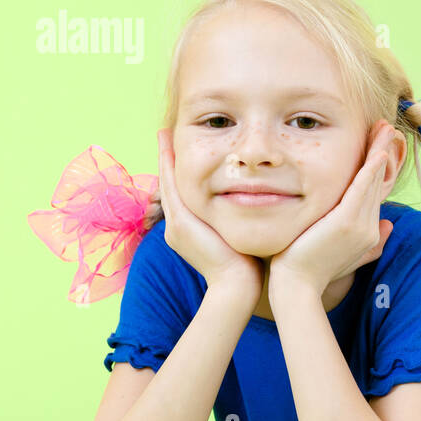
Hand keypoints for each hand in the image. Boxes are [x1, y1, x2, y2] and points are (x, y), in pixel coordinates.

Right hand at [156, 128, 264, 300]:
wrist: (237, 286)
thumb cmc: (246, 266)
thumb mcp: (239, 237)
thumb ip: (239, 221)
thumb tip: (256, 205)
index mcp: (189, 230)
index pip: (184, 194)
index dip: (181, 172)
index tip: (182, 149)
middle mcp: (177, 226)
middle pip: (171, 185)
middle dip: (169, 160)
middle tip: (166, 134)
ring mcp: (175, 224)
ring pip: (168, 183)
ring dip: (166, 157)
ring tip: (164, 134)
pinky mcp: (180, 222)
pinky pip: (171, 185)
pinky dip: (169, 164)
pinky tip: (169, 144)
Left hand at [268, 123, 396, 300]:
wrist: (297, 286)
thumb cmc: (311, 271)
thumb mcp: (344, 254)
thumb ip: (368, 242)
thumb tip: (390, 226)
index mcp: (367, 231)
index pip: (374, 192)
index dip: (378, 167)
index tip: (380, 146)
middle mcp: (369, 227)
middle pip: (377, 182)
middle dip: (382, 152)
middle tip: (387, 127)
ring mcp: (360, 225)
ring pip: (373, 181)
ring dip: (380, 152)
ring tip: (385, 129)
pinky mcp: (346, 221)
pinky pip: (362, 188)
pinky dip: (370, 169)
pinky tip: (376, 152)